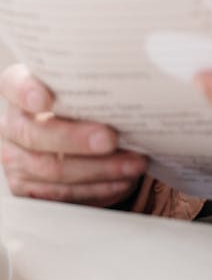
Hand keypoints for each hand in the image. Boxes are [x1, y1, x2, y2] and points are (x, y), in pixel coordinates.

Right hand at [0, 64, 147, 205]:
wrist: (69, 136)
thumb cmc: (79, 105)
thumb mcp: (81, 90)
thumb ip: (91, 89)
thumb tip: (129, 94)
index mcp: (18, 89)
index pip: (15, 85)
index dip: (27, 92)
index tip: (46, 99)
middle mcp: (10, 125)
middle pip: (36, 135)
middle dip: (76, 139)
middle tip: (110, 139)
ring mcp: (15, 159)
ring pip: (52, 169)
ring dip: (98, 169)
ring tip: (132, 164)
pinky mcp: (26, 188)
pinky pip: (61, 194)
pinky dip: (96, 189)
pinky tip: (122, 181)